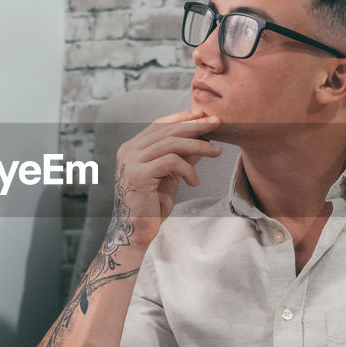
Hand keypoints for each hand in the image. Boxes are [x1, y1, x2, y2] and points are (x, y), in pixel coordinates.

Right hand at [111, 109, 221, 248]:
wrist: (137, 231)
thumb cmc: (152, 206)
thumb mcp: (170, 177)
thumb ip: (181, 158)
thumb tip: (201, 141)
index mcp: (132, 148)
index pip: (159, 124)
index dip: (181, 117)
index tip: (202, 114)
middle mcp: (128, 151)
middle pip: (167, 130)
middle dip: (195, 126)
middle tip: (217, 123)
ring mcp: (131, 162)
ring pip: (171, 143)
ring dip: (198, 145)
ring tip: (216, 151)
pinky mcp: (139, 174)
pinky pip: (171, 162)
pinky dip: (188, 169)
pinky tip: (194, 182)